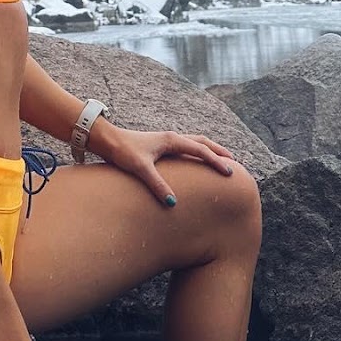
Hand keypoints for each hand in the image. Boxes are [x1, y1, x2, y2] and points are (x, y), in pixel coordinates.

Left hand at [91, 123, 235, 204]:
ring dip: (208, 150)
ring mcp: (165, 141)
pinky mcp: (159, 145)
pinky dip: (196, 152)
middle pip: (201, 142)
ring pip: (193, 142)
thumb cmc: (123, 151)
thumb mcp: (140, 168)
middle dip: (217, 152)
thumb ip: (157, 184)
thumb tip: (172, 202)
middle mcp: (171, 138)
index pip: (200, 150)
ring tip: (219, 159)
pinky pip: (185, 147)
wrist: (107, 140)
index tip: (229, 172)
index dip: (215, 161)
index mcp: (171, 141)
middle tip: (233, 162)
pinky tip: (194, 161)